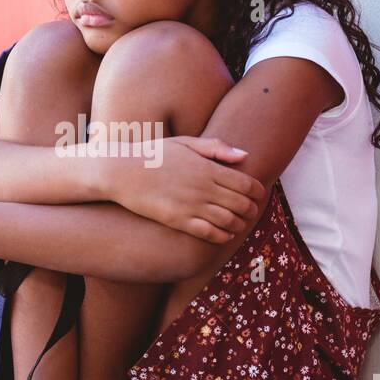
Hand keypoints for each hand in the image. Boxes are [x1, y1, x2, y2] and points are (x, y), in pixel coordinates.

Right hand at [106, 136, 265, 242]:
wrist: (122, 171)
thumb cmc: (153, 155)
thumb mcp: (184, 143)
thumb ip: (215, 148)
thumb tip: (244, 155)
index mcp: (207, 167)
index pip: (246, 183)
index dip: (258, 192)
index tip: (257, 196)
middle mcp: (203, 187)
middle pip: (242, 204)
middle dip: (251, 210)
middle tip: (250, 212)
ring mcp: (191, 205)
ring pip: (229, 221)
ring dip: (239, 224)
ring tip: (238, 224)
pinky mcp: (178, 220)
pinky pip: (210, 233)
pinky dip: (222, 236)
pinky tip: (224, 234)